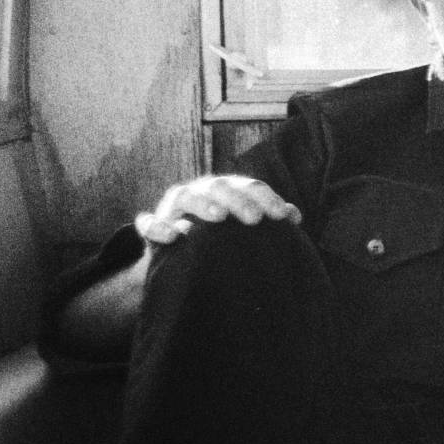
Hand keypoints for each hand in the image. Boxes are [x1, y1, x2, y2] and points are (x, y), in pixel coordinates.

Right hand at [133, 175, 299, 248]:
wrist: (182, 256)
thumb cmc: (222, 236)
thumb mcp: (244, 226)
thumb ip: (267, 217)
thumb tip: (294, 216)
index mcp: (226, 191)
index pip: (249, 187)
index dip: (266, 198)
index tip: (281, 216)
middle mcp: (200, 193)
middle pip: (218, 187)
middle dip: (237, 199)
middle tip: (254, 218)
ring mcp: (173, 208)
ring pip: (184, 196)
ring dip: (202, 204)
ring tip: (219, 217)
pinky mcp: (153, 227)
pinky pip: (149, 224)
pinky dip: (158, 227)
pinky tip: (173, 236)